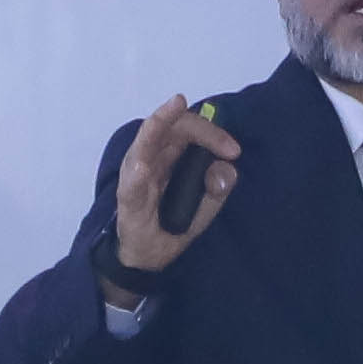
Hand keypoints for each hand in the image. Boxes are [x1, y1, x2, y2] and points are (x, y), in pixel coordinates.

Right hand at [104, 93, 241, 281]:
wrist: (147, 258)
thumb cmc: (172, 224)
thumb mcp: (205, 207)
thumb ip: (218, 187)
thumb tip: (227, 167)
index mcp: (170, 155)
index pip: (190, 130)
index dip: (214, 133)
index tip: (234, 152)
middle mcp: (152, 157)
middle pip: (173, 127)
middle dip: (201, 128)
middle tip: (228, 148)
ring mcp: (137, 174)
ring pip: (146, 140)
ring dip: (161, 122)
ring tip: (175, 105)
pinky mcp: (128, 197)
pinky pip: (132, 182)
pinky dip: (138, 169)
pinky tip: (144, 163)